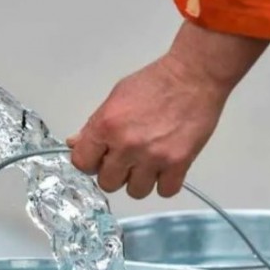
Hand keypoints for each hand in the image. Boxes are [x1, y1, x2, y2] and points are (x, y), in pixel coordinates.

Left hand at [67, 54, 227, 198]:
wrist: (193, 77)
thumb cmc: (154, 83)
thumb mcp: (116, 97)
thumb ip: (95, 125)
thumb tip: (76, 143)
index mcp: (107, 125)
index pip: (82, 163)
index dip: (91, 162)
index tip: (101, 158)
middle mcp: (127, 145)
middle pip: (108, 183)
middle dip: (115, 173)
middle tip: (127, 159)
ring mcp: (153, 157)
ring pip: (135, 192)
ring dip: (139, 181)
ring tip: (148, 163)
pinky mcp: (179, 163)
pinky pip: (165, 191)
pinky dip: (164, 183)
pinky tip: (165, 168)